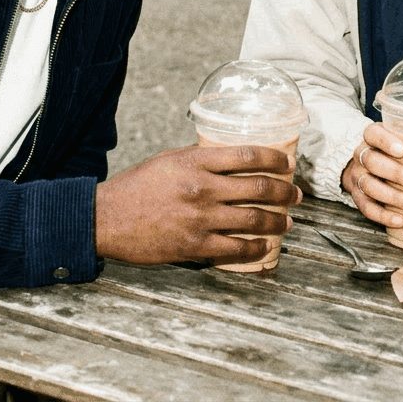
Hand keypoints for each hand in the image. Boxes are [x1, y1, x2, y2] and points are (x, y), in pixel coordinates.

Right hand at [95, 144, 302, 265]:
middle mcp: (201, 186)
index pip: (247, 155)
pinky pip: (235, 248)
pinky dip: (255, 248)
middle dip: (284, 192)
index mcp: (195, 160)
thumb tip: (230, 163)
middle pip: (258, 187)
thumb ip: (199, 160)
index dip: (275, 158)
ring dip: (276, 221)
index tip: (288, 163)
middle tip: (296, 195)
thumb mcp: (169, 160)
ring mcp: (199, 218)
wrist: (106, 217)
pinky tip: (265, 246)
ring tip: (287, 222)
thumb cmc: (137, 186)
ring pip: (252, 219)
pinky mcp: (193, 246)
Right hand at [342, 124, 402, 229]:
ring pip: (369, 185)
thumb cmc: (395, 156)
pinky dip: (382, 215)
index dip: (385, 141)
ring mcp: (358, 176)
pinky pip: (366, 207)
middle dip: (397, 173)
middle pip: (373, 161)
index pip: (373, 133)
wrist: (365, 167)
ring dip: (393, 197)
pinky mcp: (357, 197)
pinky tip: (399, 220)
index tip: (402, 150)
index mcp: (374, 137)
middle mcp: (362, 155)